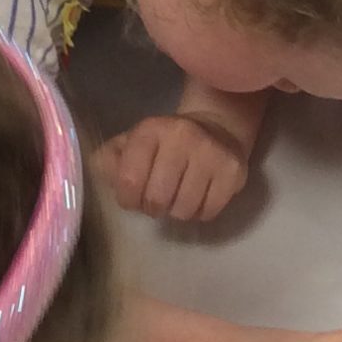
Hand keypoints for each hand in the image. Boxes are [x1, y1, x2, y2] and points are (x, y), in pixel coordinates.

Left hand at [98, 110, 250, 221]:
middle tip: (157, 200)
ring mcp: (211, 153)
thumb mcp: (131, 144)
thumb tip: (109, 179)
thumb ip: (109, 161)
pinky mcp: (233, 171)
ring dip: (177, 212)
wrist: (218, 128)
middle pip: (156, 200)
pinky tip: (198, 197)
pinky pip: (208, 212)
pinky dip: (200, 213)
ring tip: (178, 197)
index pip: (128, 181)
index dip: (127, 199)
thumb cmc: (165, 144)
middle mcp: (183, 136)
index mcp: (151, 129)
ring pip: (183, 210)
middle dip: (153, 208)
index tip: (134, 196)